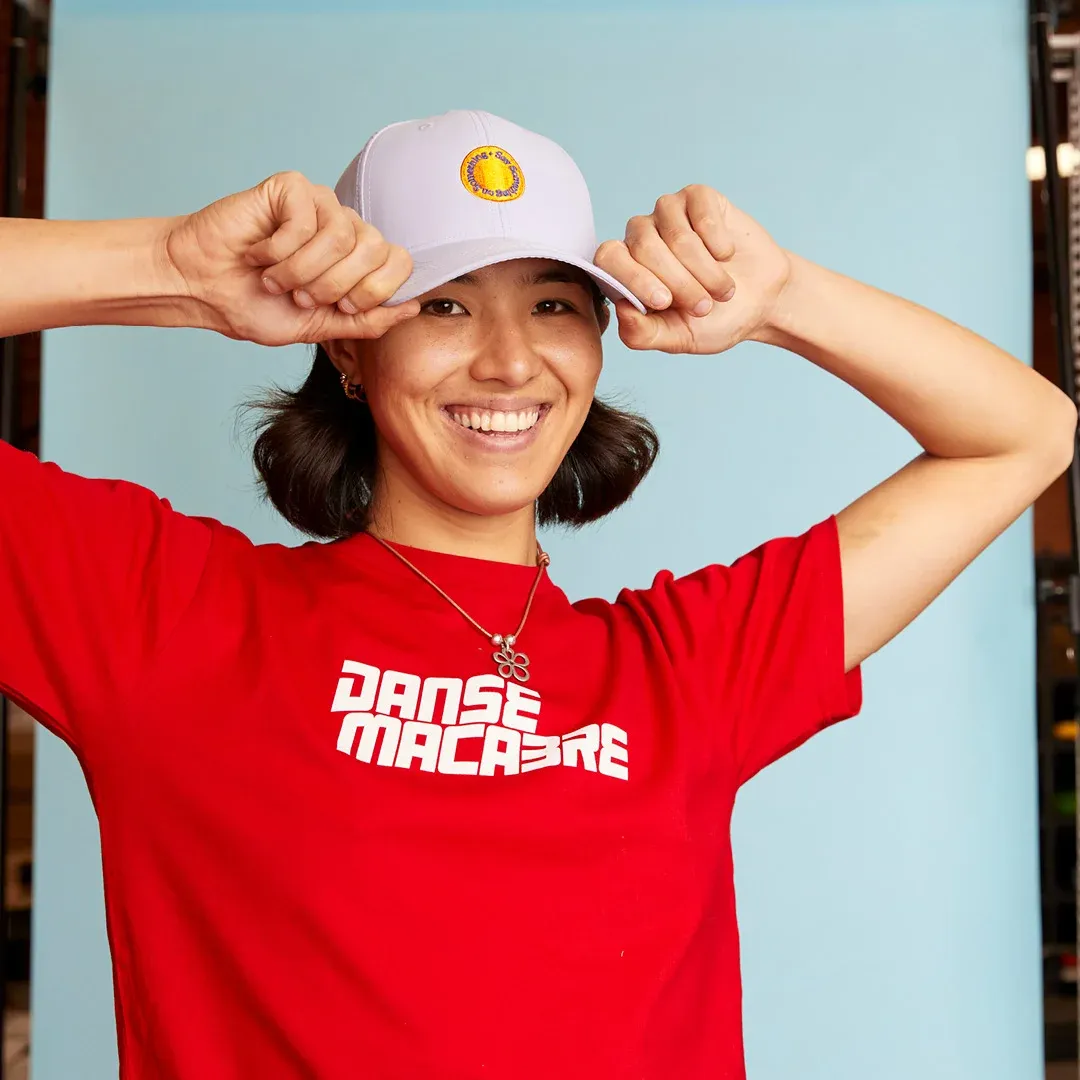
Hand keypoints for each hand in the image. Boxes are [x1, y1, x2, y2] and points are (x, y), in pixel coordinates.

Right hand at [162, 171, 419, 346]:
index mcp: (359, 259)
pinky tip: (259, 253)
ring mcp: (320, 205)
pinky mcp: (292, 188)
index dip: (373, 292)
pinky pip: (305, 221)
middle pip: (375, 250)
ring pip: (341, 237)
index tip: (337, 308)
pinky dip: (279, 250)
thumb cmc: (256, 305)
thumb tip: (413, 309)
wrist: (205, 289)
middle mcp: (345, 226)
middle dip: (334, 286)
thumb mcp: (321, 326)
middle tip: (299, 296)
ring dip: (302, 271)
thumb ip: (368, 321)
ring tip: (276, 279)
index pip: (400, 262)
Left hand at [594, 185, 790, 354]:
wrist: (760, 302)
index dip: (635, 278)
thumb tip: (621, 310)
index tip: (665, 302)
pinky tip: (726, 255)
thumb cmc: (713, 321)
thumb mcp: (676, 338)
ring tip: (723, 289)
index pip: (608, 258)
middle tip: (704, 306)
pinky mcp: (697, 197)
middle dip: (680, 283)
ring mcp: (667, 213)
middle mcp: (640, 236)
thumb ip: (642, 334)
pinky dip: (719, 242)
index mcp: (625, 269)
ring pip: (675, 234)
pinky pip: (701, 214)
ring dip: (705, 269)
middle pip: (644, 247)